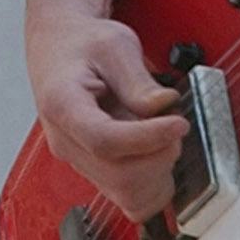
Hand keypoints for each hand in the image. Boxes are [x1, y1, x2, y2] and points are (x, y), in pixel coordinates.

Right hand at [25, 3, 186, 221]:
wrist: (62, 48)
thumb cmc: (83, 44)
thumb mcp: (114, 45)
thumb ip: (138, 80)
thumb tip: (162, 106)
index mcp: (62, 105)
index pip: (104, 140)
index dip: (148, 138)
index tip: (178, 124)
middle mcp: (66, 141)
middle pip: (119, 176)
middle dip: (160, 155)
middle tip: (175, 124)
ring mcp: (78, 159)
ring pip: (125, 193)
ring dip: (159, 170)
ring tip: (164, 134)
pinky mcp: (93, 168)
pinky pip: (127, 195)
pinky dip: (152, 182)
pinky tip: (157, 151)